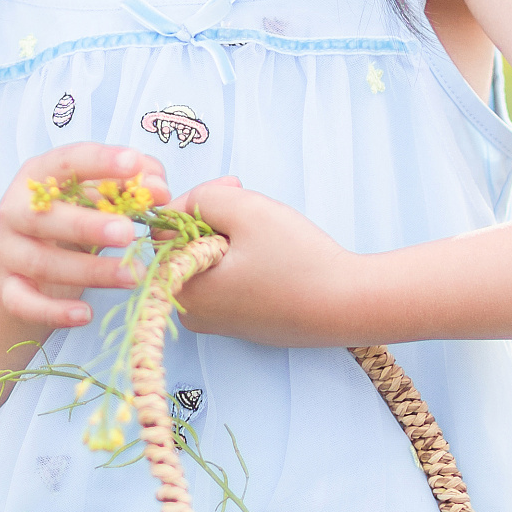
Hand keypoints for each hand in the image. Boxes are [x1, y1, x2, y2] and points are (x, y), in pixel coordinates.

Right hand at [0, 142, 173, 330]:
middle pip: (45, 216)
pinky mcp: (8, 289)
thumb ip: (130, 186)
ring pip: (42, 263)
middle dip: (87, 224)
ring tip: (132, 275)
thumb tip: (159, 190)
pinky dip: (54, 311)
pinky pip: (24, 302)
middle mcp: (15, 211)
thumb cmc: (74, 219)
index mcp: (38, 177)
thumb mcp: (99, 198)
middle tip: (128, 232)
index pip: (65, 162)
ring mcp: (8, 252)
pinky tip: (86, 314)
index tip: (133, 163)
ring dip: (90, 270)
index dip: (99, 162)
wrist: (30, 264)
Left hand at [165, 177, 357, 346]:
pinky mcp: (241, 324)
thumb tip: (189, 204)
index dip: (195, 200)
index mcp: (183, 289)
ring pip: (207, 261)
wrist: (347, 306)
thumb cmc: (297, 261)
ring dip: (230, 236)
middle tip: (249, 201)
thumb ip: (203, 197)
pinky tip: (271, 254)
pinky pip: (226, 281)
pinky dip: (242, 260)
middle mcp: (192, 313)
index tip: (232, 188)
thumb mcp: (246, 210)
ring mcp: (217, 322)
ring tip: (264, 228)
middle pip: (184, 246)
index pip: (164, 230)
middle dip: (214, 217)